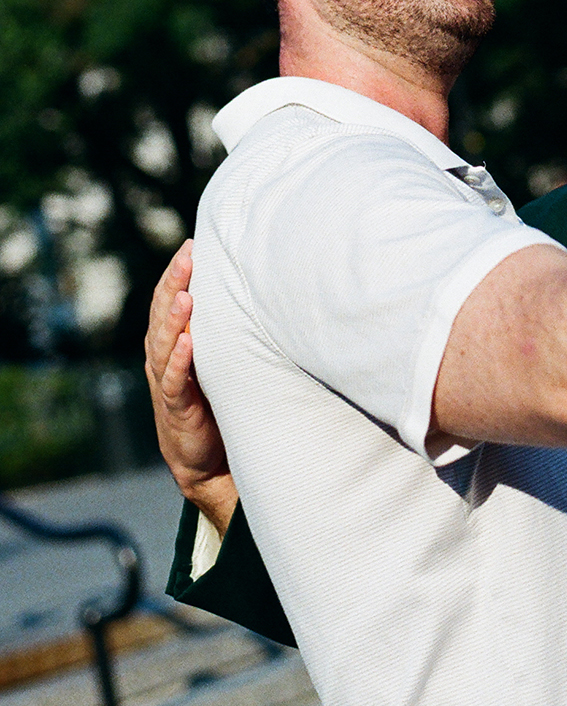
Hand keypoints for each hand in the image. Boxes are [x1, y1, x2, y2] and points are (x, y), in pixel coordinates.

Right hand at [144, 243, 238, 535]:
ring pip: (164, 343)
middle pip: (163, 313)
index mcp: (174, 341)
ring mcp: (167, 383)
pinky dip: (179, 360)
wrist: (209, 462)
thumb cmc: (219, 401)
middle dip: (175, 283)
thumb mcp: (222, 360)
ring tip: (187, 294)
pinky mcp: (176, 409)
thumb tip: (263, 290)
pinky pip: (173, 381)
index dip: (177, 272)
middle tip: (188, 256)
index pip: (169, 299)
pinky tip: (188, 341)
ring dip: (175, 318)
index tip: (193, 243)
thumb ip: (229, 330)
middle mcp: (165, 357)